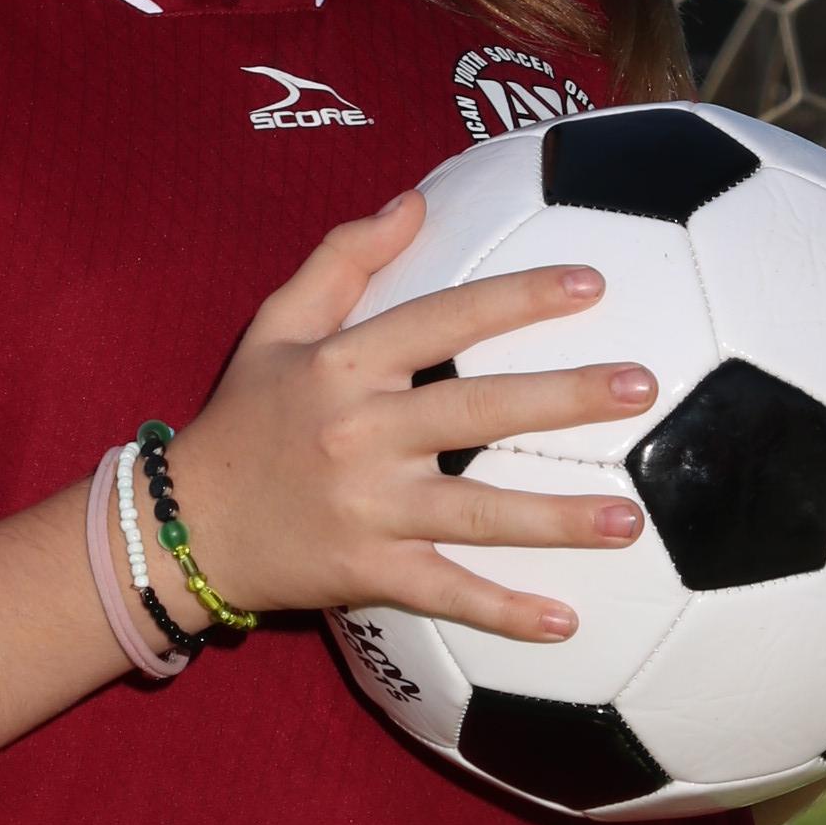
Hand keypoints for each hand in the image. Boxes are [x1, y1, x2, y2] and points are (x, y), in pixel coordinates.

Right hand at [170, 192, 655, 648]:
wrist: (183, 524)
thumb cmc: (243, 416)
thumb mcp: (276, 325)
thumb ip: (343, 258)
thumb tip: (414, 201)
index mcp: (345, 364)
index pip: (445, 319)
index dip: (518, 299)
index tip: (591, 285)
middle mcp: (360, 433)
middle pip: (477, 411)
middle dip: (563, 398)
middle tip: (642, 387)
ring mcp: (367, 509)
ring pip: (475, 513)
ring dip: (556, 519)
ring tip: (630, 517)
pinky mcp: (367, 572)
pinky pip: (446, 594)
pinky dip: (503, 614)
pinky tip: (566, 623)